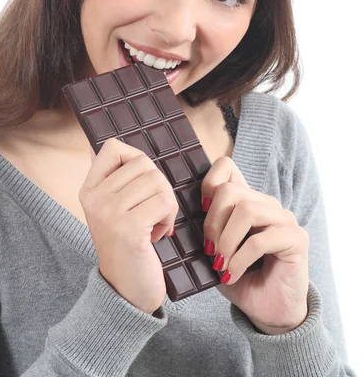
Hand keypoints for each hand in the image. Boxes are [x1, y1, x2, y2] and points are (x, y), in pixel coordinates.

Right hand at [79, 138, 177, 314]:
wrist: (124, 291)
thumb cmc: (127, 246)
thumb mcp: (112, 210)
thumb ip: (114, 180)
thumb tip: (112, 147)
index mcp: (89, 190)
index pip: (113, 148)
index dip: (136, 158)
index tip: (141, 184)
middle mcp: (95, 198)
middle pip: (143, 163)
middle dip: (159, 185)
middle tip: (153, 210)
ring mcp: (109, 212)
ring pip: (157, 181)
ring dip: (167, 203)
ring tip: (156, 223)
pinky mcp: (129, 227)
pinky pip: (164, 201)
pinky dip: (170, 217)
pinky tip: (159, 233)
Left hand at [201, 157, 308, 333]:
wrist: (269, 312)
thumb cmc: (241, 280)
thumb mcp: (215, 252)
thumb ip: (204, 232)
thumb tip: (181, 218)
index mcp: (246, 201)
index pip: (226, 166)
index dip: (207, 183)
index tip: (200, 211)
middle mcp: (267, 204)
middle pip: (230, 191)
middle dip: (212, 222)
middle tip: (208, 250)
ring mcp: (284, 218)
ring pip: (246, 210)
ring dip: (227, 241)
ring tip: (220, 264)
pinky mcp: (297, 238)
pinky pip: (261, 239)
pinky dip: (240, 259)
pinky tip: (233, 274)